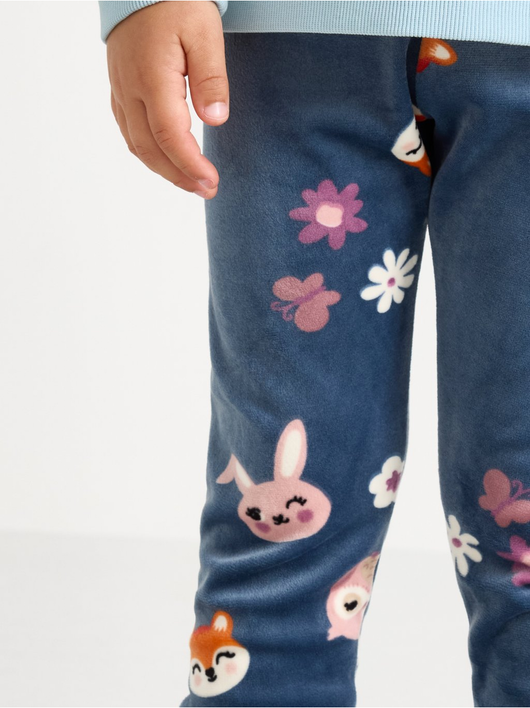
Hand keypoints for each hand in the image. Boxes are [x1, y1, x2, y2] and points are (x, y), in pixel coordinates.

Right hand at [105, 1, 227, 197]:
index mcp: (152, 78)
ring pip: (137, 145)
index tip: (211, 182)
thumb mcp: (204, 32)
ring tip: (191, 183)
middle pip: (151, 150)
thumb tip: (215, 119)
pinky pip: (129, 132)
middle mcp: (130, 90)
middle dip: (180, 176)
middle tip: (207, 190)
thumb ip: (210, 78)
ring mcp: (121, 91)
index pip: (170, 136)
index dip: (190, 165)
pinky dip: (149, 154)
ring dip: (164, 170)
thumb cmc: (177, 1)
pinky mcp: (119, 90)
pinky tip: (167, 161)